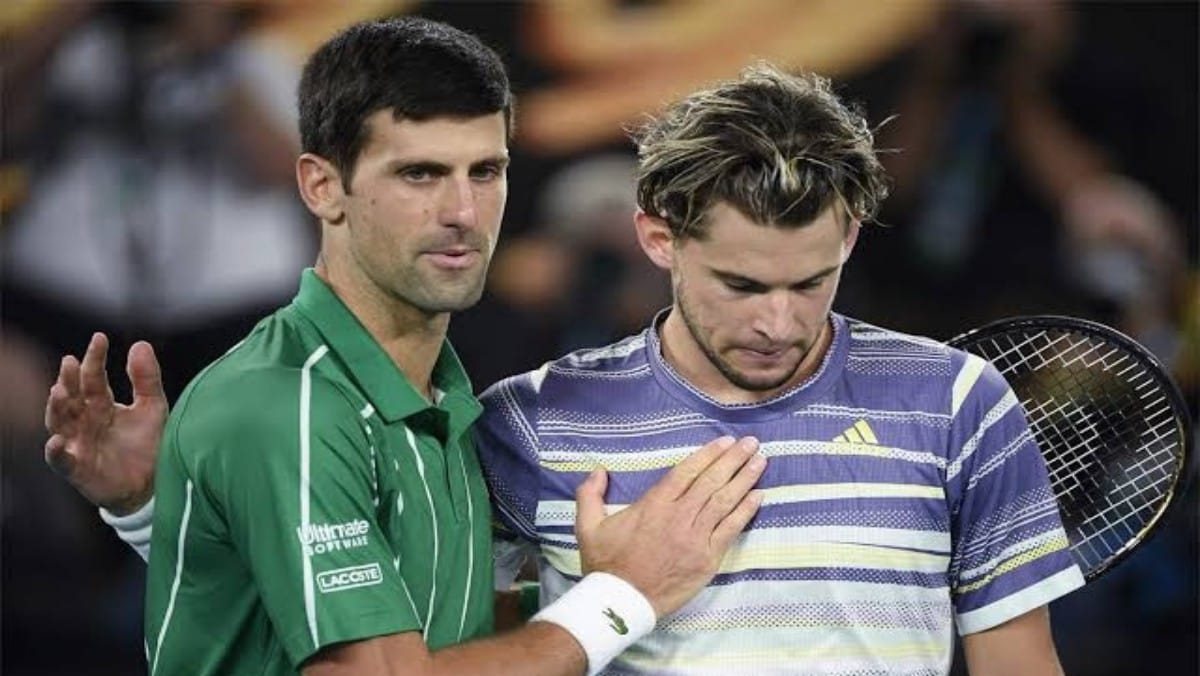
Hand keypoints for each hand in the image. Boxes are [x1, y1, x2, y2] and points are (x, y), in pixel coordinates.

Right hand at [43, 333, 166, 514]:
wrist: (154, 485)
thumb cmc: (148, 444)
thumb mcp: (152, 407)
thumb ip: (146, 378)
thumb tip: (140, 343)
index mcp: (101, 404)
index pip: (93, 378)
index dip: (94, 359)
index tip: (100, 338)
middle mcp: (85, 422)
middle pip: (72, 397)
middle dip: (69, 380)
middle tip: (70, 362)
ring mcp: (78, 444)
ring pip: (60, 423)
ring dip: (56, 408)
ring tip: (59, 391)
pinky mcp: (78, 469)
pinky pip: (61, 460)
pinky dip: (56, 451)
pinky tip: (56, 440)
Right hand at [574, 436, 764, 616]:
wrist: (621, 603)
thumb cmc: (606, 565)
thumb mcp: (588, 526)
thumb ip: (590, 495)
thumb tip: (598, 471)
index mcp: (654, 505)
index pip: (687, 472)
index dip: (708, 454)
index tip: (725, 441)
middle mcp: (678, 516)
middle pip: (711, 481)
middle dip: (733, 459)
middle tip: (751, 443)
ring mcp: (695, 538)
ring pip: (725, 501)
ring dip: (744, 479)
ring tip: (760, 461)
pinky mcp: (707, 559)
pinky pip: (731, 529)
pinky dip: (745, 511)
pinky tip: (758, 496)